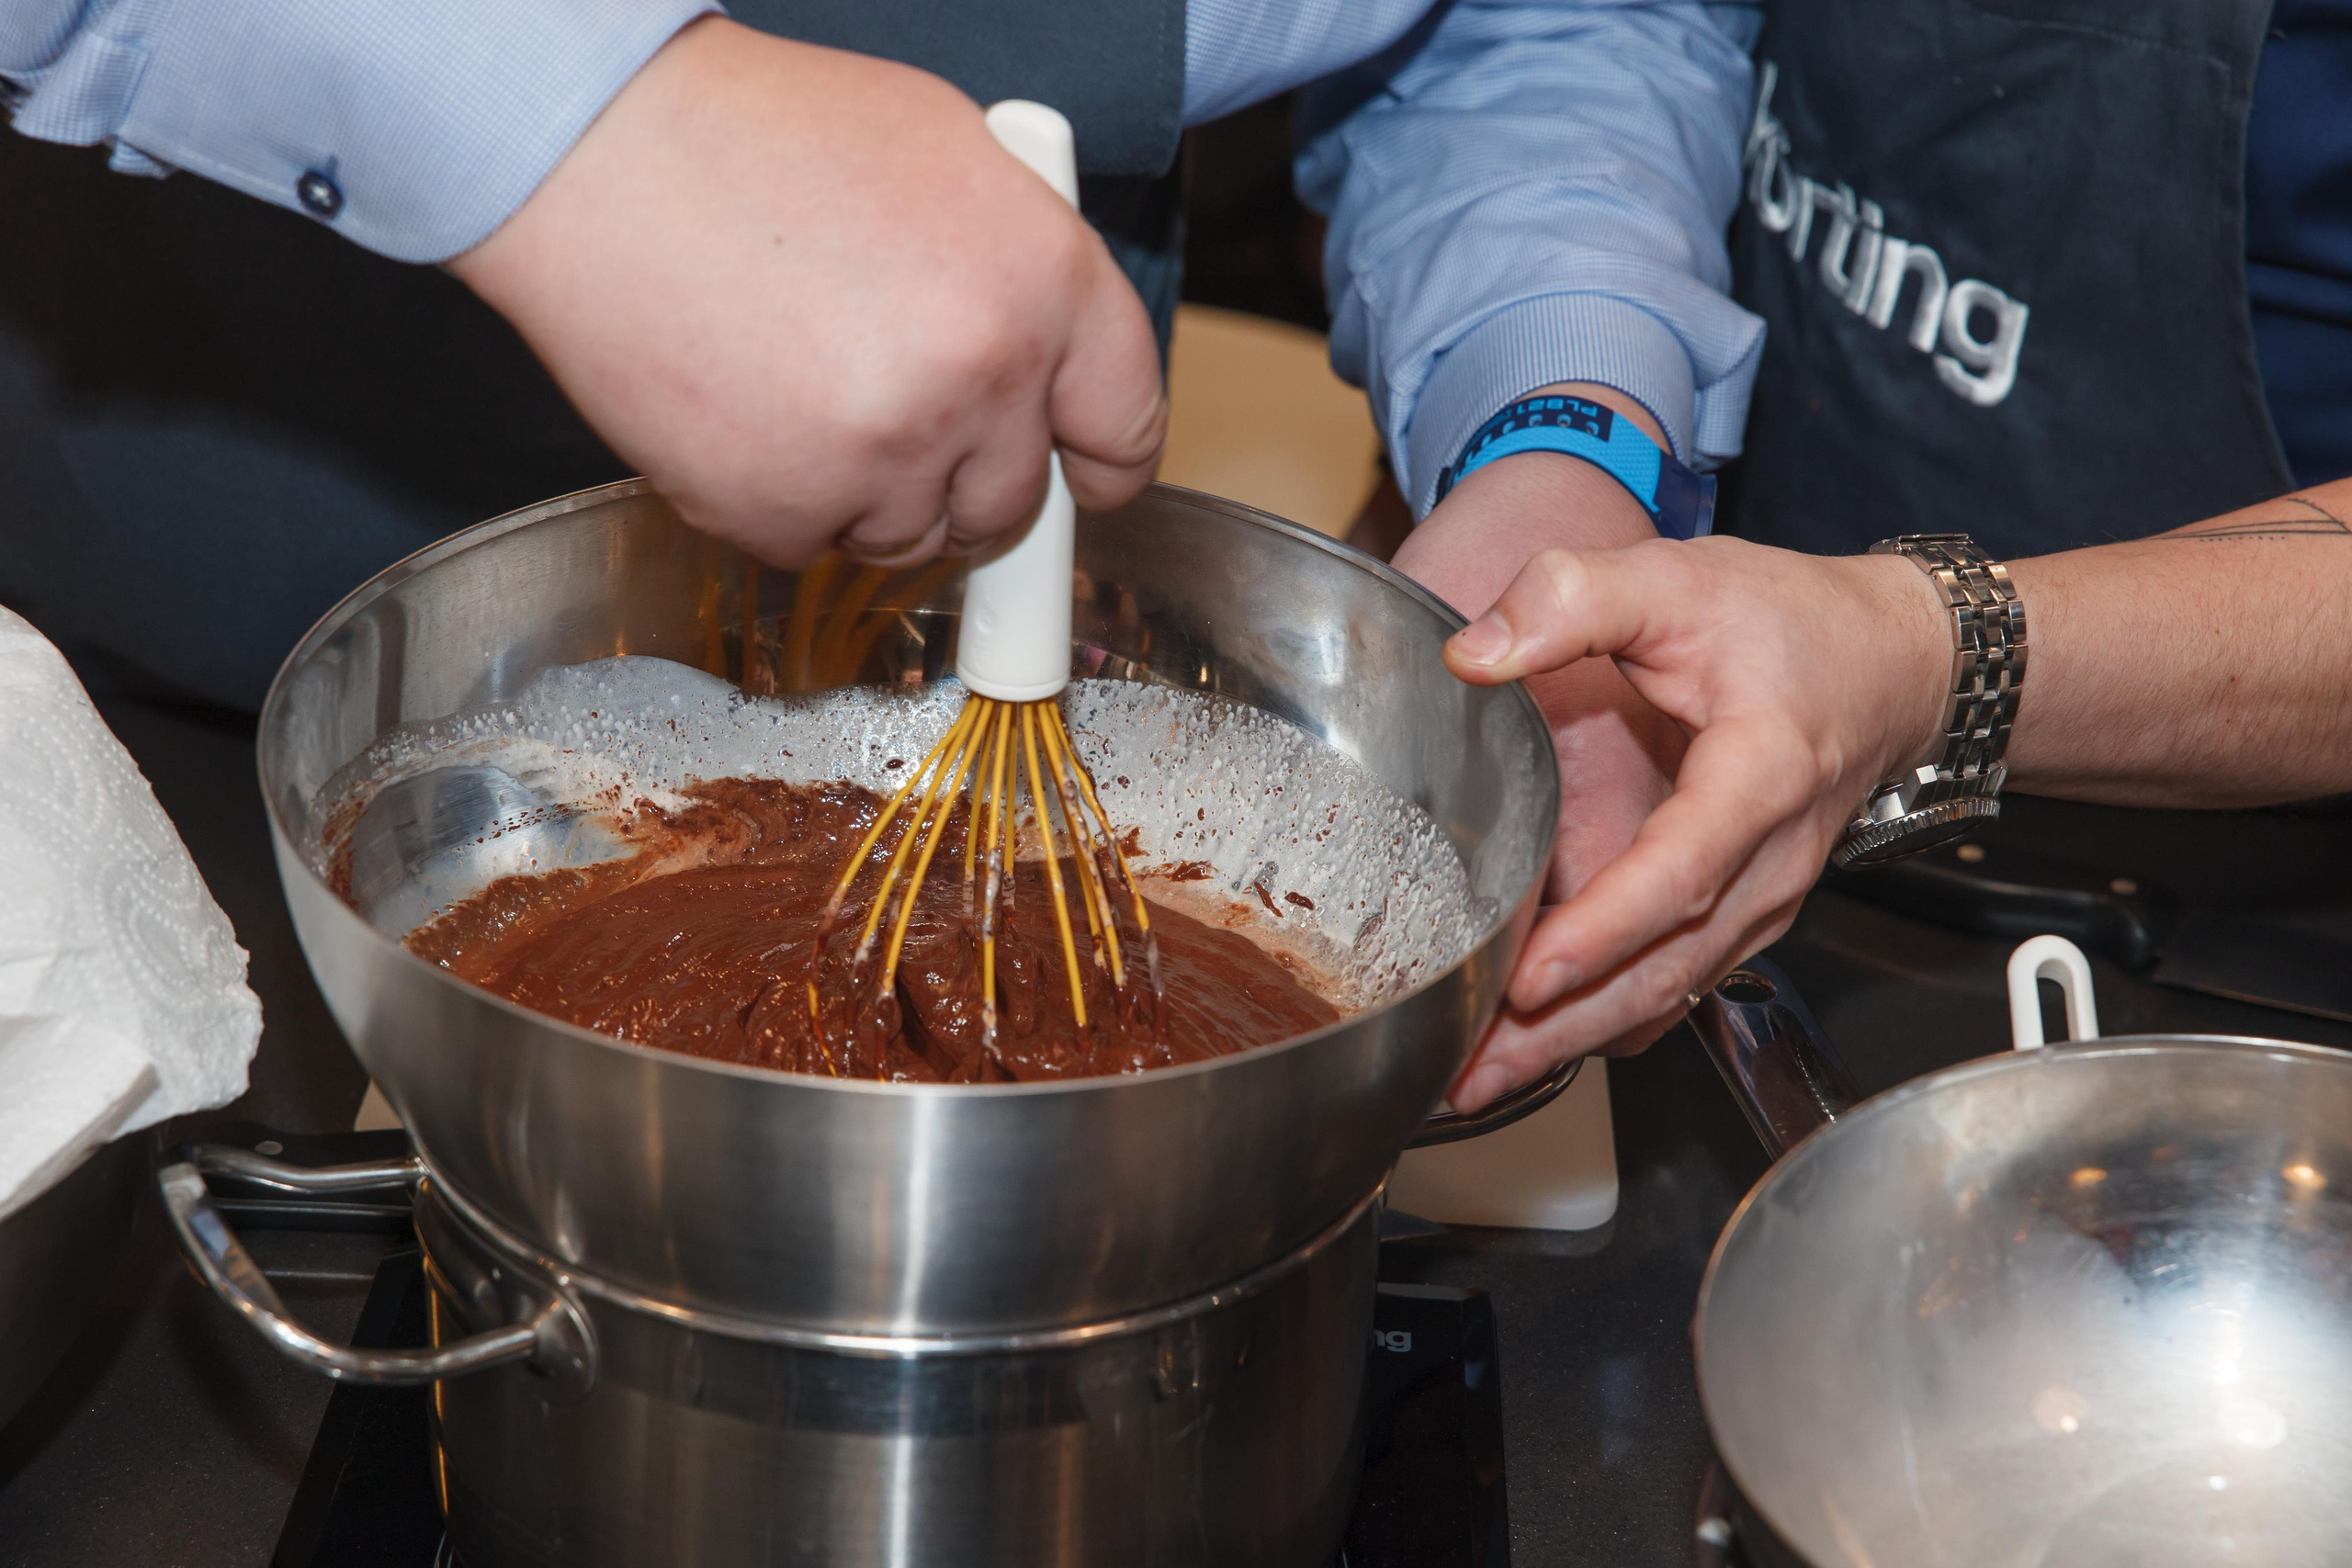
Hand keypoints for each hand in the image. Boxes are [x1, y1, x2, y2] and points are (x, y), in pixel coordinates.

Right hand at [449, 18, 1164, 566]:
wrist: (596, 147)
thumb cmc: (758, 131)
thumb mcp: (945, 152)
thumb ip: (1018, 269)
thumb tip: (1051, 357)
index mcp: (1045, 280)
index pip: (1126, 425)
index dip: (1101, 463)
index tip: (1084, 478)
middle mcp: (984, 378)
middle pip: (1013, 503)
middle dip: (963, 478)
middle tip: (892, 412)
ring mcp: (886, 456)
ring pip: (910, 538)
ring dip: (866, 493)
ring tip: (795, 385)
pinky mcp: (785, 511)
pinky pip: (810, 548)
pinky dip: (778, 501)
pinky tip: (740, 410)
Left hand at [1443, 537, 1950, 1102]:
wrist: (1893, 665)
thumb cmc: (1794, 624)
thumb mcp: (1679, 579)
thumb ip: (1572, 598)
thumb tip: (1473, 652)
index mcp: (1761, 776)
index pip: (1680, 873)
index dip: (1604, 930)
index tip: (1531, 974)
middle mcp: (1771, 861)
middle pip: (1667, 966)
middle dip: (1565, 1026)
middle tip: (1472, 1068)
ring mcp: (1760, 902)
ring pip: (1669, 992)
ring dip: (1575, 1041)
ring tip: (1480, 1075)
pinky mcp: (1740, 918)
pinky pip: (1673, 984)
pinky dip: (1604, 1022)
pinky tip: (1533, 1042)